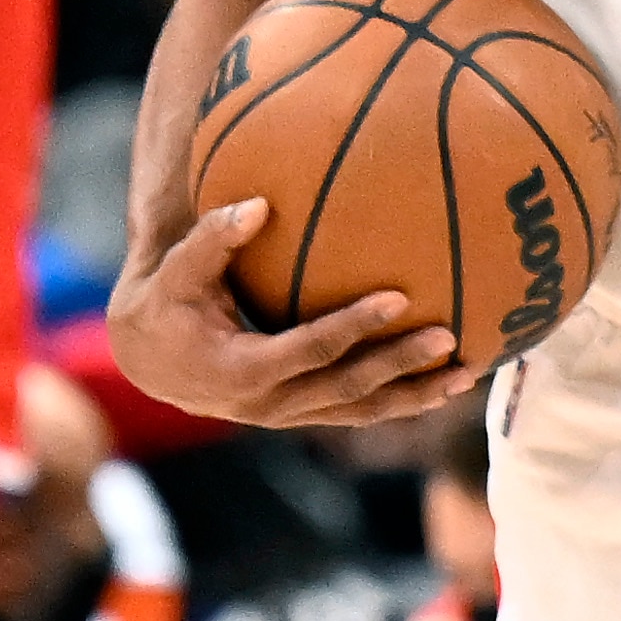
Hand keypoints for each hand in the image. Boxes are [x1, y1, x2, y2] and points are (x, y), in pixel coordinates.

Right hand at [107, 199, 478, 427]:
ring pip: (361, 411)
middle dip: (400, 365)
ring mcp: (289, 415)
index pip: (309, 348)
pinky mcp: (303, 413)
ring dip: (415, 395)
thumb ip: (213, 238)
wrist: (152, 360)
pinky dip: (402, 400)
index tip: (399, 297)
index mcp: (242, 370)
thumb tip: (257, 205)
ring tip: (468, 373)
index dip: (354, 326)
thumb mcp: (178, 271)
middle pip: (347, 388)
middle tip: (450, 335)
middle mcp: (270, 404)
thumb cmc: (168, 302)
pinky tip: (445, 383)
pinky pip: (359, 411)